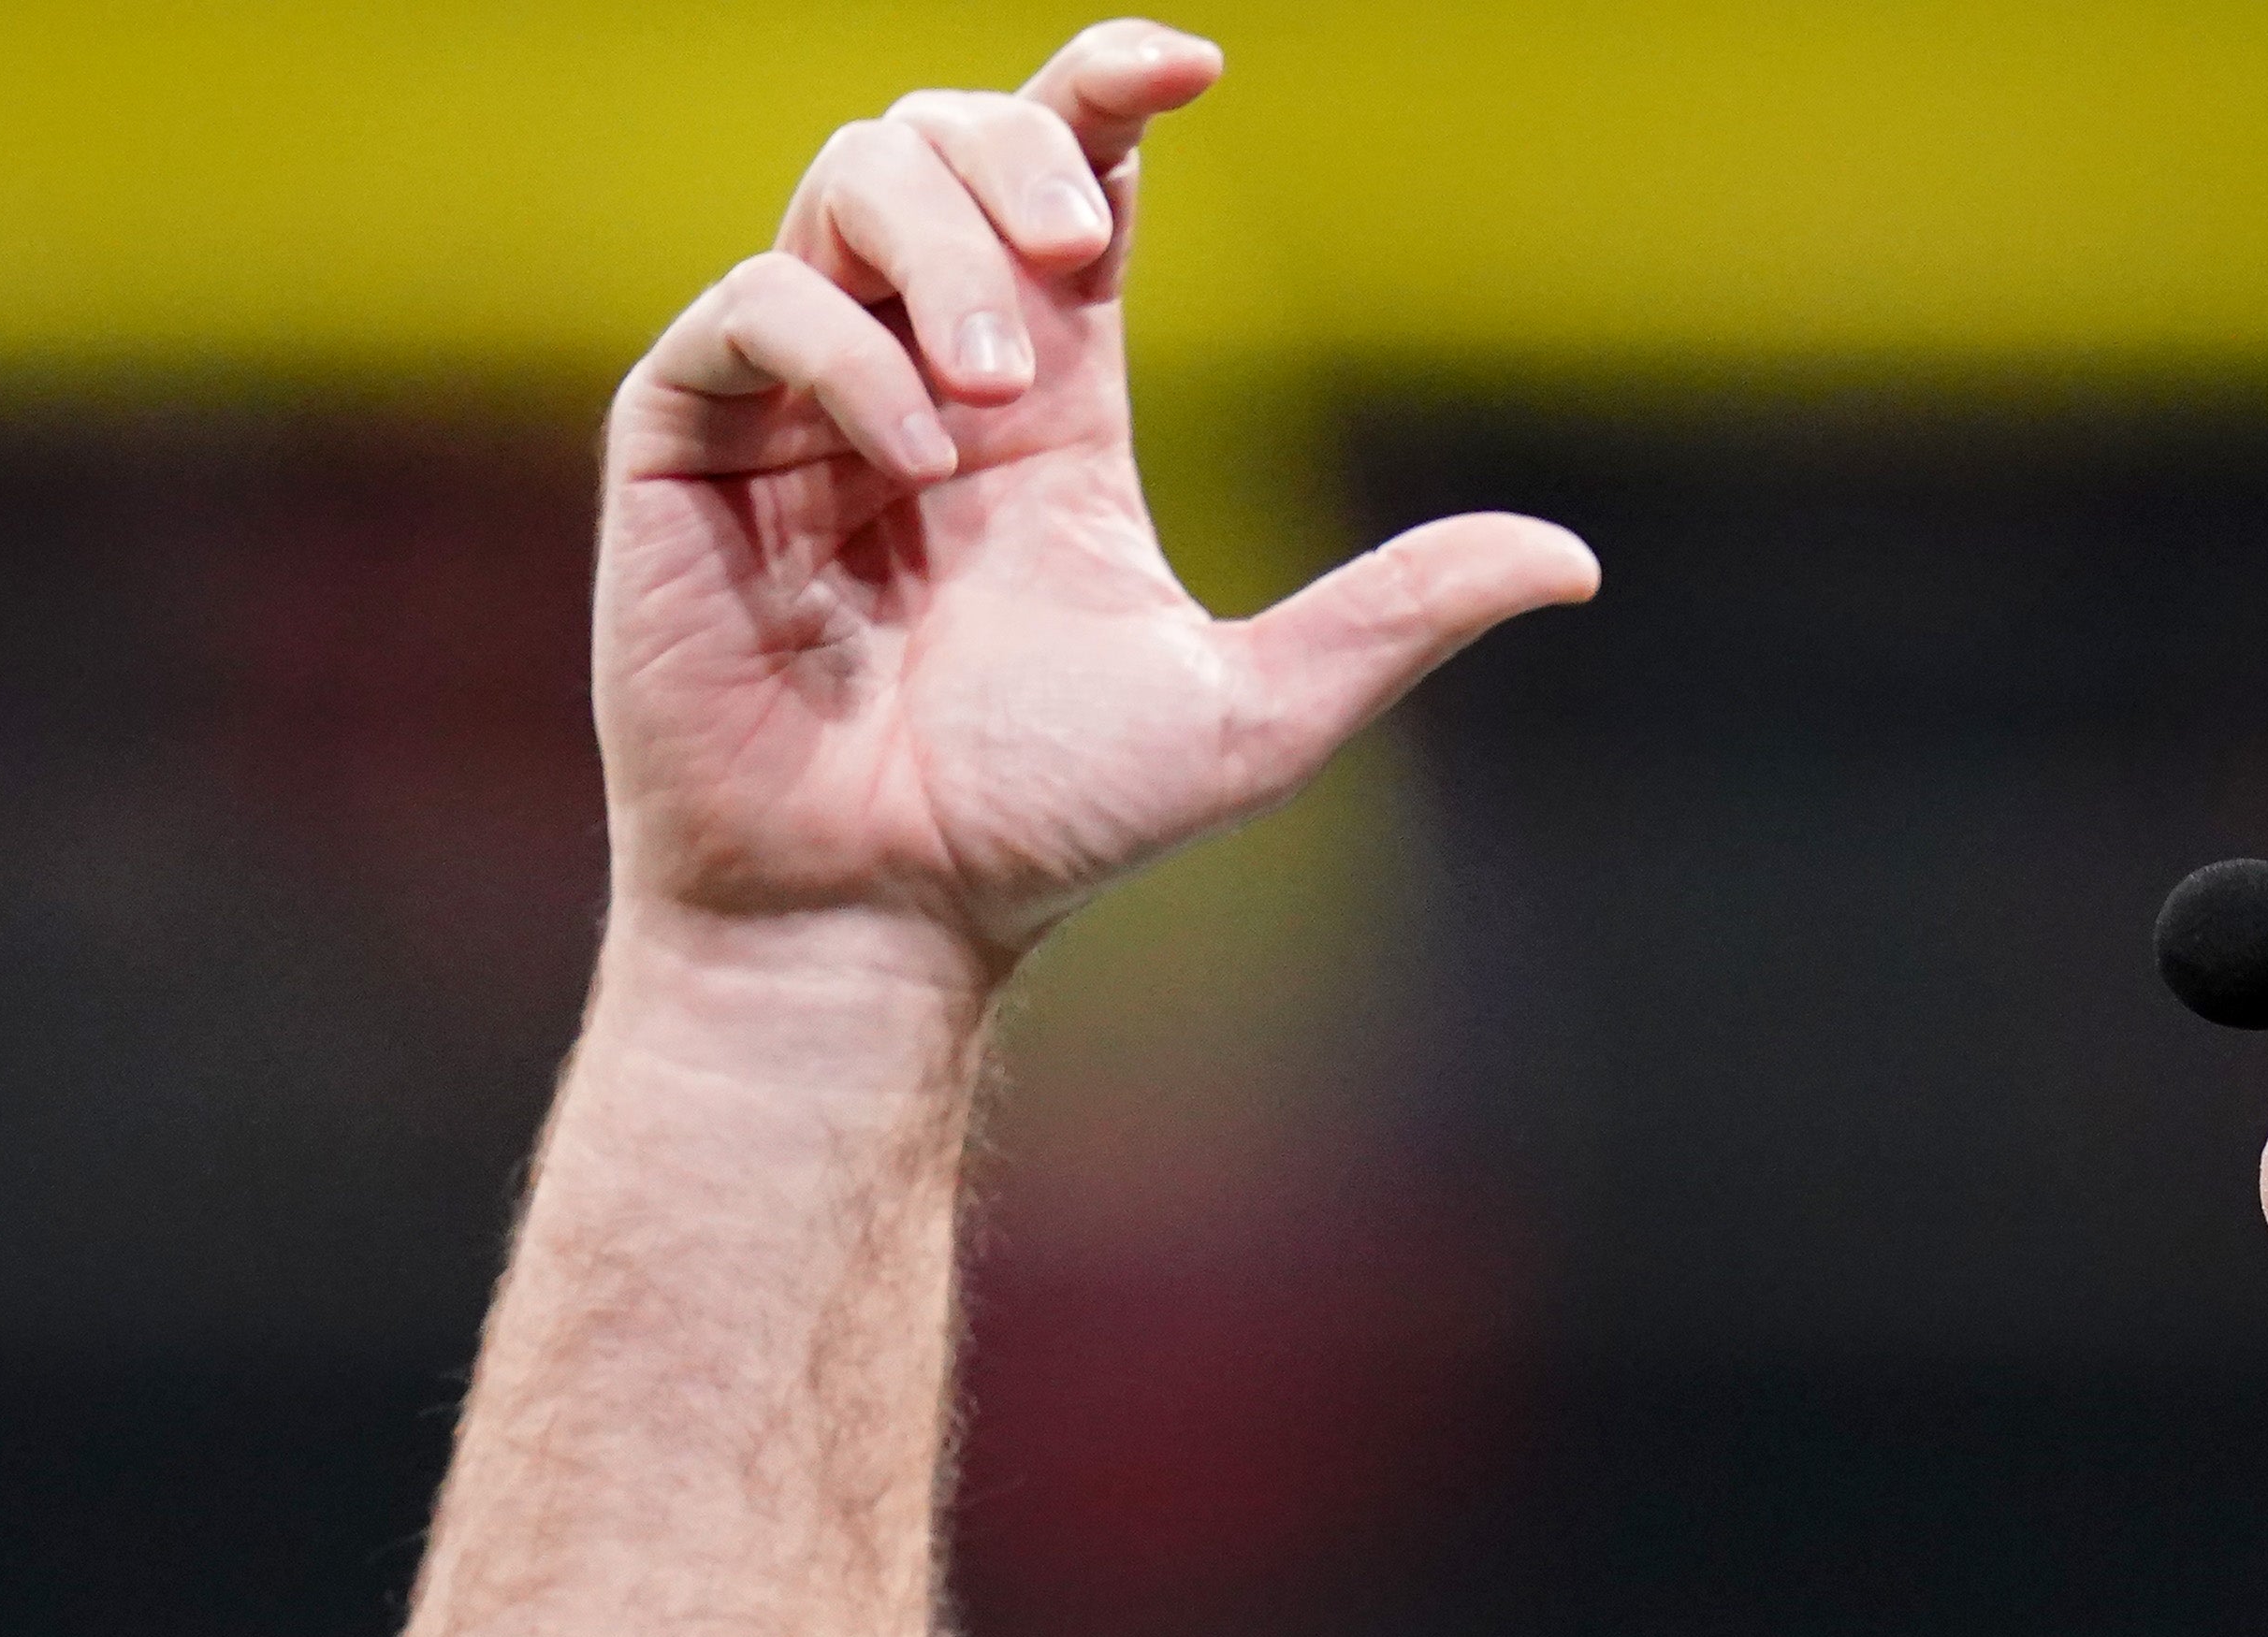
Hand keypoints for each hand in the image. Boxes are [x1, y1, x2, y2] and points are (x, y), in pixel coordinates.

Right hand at [593, 20, 1596, 979]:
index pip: (1077, 183)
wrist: (879, 921)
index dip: (1109, 91)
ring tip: (995, 393)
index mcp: (1054, 407)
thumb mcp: (1256, 713)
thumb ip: (1398, 615)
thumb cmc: (1043, 826)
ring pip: (846, 185)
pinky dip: (841, 355)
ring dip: (938, 250)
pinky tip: (916, 462)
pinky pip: (750, 310)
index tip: (1189, 71)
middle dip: (1018, 153)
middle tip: (1079, 250)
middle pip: (948, 140)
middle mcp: (923, 375)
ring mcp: (799, 402)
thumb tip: (1578, 562)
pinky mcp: (689, 446)